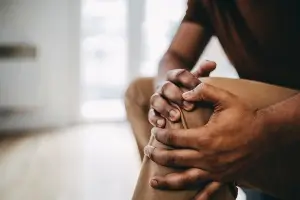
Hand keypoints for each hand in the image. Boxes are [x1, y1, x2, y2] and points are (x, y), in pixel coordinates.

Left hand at [145, 82, 266, 184]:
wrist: (266, 134)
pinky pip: (209, 191)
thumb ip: (204, 91)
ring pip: (185, 179)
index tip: (155, 131)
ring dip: (167, 181)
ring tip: (153, 182)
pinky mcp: (224, 177)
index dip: (161, 135)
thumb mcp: (225, 98)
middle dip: (157, 156)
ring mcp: (215, 170)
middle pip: (174, 159)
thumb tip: (184, 93)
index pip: (174, 138)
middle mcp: (207, 157)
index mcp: (205, 137)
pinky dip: (198, 198)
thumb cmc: (244, 115)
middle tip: (147, 151)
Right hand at [148, 61, 215, 127]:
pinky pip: (151, 114)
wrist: (174, 97)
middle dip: (177, 96)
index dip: (189, 80)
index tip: (198, 88)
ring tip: (176, 117)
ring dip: (165, 108)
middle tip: (190, 106)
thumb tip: (213, 63)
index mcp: (173, 77)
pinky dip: (155, 119)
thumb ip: (203, 71)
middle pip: (166, 87)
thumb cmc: (189, 89)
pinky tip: (162, 124)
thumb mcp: (196, 79)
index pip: (179, 74)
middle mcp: (163, 87)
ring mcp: (157, 99)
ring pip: (156, 100)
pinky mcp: (153, 112)